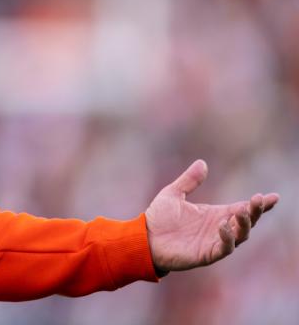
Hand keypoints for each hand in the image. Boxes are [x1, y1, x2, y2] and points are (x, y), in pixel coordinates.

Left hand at [145, 159, 278, 273]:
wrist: (143, 237)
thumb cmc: (159, 218)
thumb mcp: (173, 194)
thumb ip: (189, 180)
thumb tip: (202, 163)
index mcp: (214, 214)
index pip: (242, 208)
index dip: (259, 205)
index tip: (273, 197)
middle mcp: (219, 228)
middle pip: (246, 221)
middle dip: (255, 212)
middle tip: (260, 200)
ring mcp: (214, 242)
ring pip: (240, 236)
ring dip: (244, 224)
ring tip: (242, 211)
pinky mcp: (207, 254)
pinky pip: (224, 248)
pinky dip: (227, 238)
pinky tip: (223, 225)